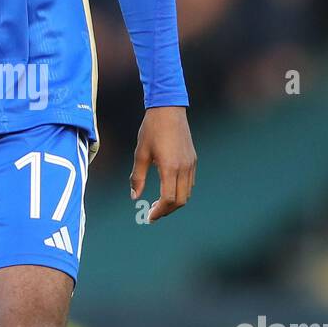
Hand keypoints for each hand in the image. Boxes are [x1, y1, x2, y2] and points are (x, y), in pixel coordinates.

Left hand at [130, 106, 195, 221]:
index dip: (159, 211)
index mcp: (169, 167)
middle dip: (167, 210)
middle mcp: (184, 168)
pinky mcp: (193, 159)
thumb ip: (137, 177)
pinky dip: (180, 191)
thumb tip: (134, 197)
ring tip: (159, 203)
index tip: (149, 217)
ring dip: (174, 202)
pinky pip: (190, 183)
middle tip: (153, 213)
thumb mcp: (140, 153)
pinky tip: (167, 188)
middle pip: (180, 200)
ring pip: (187, 193)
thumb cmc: (151, 130)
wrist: (168, 109)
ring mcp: (191, 164)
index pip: (168, 199)